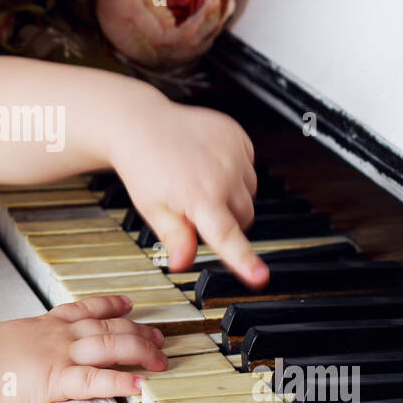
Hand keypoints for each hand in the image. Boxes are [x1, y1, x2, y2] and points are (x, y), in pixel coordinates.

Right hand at [0, 295, 166, 402]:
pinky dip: (121, 381)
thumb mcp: (2, 346)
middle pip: (106, 327)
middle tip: (158, 337)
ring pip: (109, 346)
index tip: (127, 304)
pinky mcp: (56, 380)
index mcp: (41, 326)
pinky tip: (140, 385)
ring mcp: (57, 356)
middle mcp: (55, 336)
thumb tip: (21, 359)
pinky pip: (96, 379)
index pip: (83, 309)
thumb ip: (21, 350)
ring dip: (139, 351)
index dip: (109, 305)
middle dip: (137, 331)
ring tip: (160, 359)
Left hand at [110, 98, 267, 285]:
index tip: (259, 277)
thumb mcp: (153, 208)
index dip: (244, 260)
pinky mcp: (238, 136)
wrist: (142, 125)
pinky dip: (236, 171)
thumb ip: (175, 237)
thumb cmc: (145, 167)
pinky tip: (210, 164)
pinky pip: (250, 165)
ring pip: (249, 192)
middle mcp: (221, 174)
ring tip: (202, 182)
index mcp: (198, 196)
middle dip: (228, 220)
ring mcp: (233, 153)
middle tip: (198, 208)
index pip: (226, 236)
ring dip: (234, 196)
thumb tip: (182, 263)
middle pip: (245, 217)